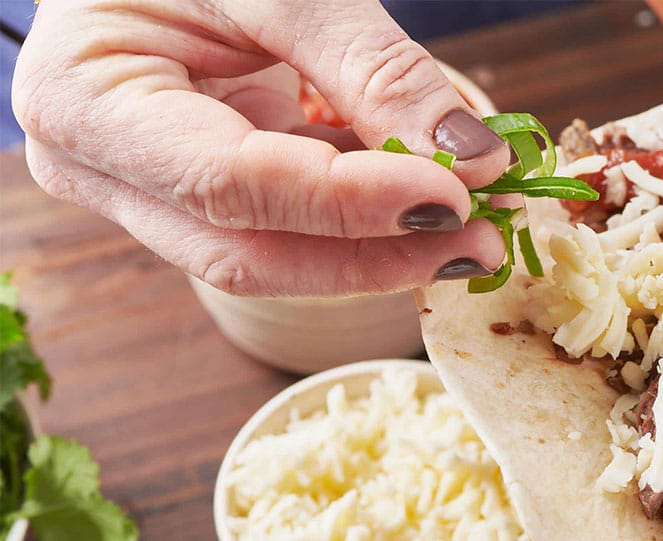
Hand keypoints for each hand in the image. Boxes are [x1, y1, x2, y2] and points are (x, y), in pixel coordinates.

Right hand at [12, 0, 511, 295]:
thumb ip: (374, 69)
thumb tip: (474, 159)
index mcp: (85, 100)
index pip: (230, 183)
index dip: (347, 204)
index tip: (452, 199)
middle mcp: (102, 168)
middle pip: (251, 250)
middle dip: (377, 255)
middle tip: (483, 243)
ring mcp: (150, 189)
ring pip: (275, 255)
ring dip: (383, 250)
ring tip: (477, 230)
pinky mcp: (203, 190)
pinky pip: (291, 225)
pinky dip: (367, 218)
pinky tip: (434, 205)